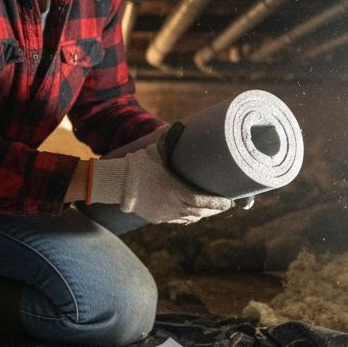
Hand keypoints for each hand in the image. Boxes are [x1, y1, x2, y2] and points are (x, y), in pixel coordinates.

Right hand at [90, 143, 233, 223]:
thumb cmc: (138, 165)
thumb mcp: (157, 151)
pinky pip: (177, 221)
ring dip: (201, 215)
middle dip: (214, 210)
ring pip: (190, 219)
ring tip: (210, 209)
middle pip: (200, 213)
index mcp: (177, 191)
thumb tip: (181, 124)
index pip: (204, 202)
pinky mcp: (157, 219)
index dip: (218, 204)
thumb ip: (171, 139)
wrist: (117, 183)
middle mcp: (173, 206)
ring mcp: (165, 215)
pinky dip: (188, 218)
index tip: (229, 201)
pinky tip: (192, 214)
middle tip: (224, 204)